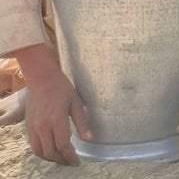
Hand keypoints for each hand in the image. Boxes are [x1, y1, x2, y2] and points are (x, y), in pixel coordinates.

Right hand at [17, 44, 88, 165]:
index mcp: (56, 120)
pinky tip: (50, 150)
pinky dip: (42, 152)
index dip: (71, 156)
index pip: (63, 145)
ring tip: (61, 159)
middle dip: (62, 160)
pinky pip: (34, 145)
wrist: (41, 78)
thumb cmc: (62, 87)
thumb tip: (89, 138)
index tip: (78, 161)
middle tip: (71, 162)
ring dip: (51, 158)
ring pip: (40, 151)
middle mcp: (43, 126)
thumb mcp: (76, 102)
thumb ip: (82, 122)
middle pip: (51, 152)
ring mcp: (33, 127)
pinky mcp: (28, 126)